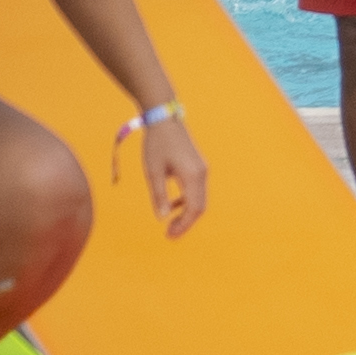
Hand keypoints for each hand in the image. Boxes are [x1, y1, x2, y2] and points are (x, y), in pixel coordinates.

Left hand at [135, 107, 216, 237]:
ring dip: (186, 213)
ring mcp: (201, 169)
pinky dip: (186, 201)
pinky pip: (197, 190)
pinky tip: (171, 205)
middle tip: (168, 233)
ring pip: (200, 199)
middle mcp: (202, 173)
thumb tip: (161, 218)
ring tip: (169, 223)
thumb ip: (159, 196)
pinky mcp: (197, 166)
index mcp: (193, 175)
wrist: (165, 119)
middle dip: (186, 223)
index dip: (184, 226)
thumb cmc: (157, 144)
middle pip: (200, 207)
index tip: (168, 235)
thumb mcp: (153, 172)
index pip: (194, 209)